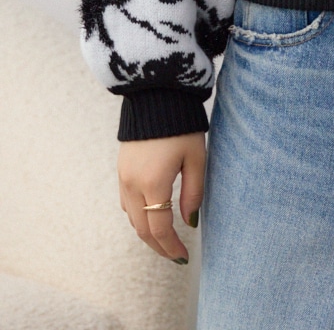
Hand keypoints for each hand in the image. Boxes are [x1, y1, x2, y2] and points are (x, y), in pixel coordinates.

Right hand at [117, 132, 206, 262]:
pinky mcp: (121, 169)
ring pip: (132, 218)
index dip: (171, 247)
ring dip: (147, 233)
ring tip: (166, 240)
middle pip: (142, 229)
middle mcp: (133, 184)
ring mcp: (123, 177)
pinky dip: (138, 216)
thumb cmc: (181, 124)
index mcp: (153, 183)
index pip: (160, 229)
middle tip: (175, 255)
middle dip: (159, 246)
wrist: (155, 94)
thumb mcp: (196, 157)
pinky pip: (127, 203)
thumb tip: (189, 221)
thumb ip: (193, 192)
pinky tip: (152, 216)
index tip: (184, 256)